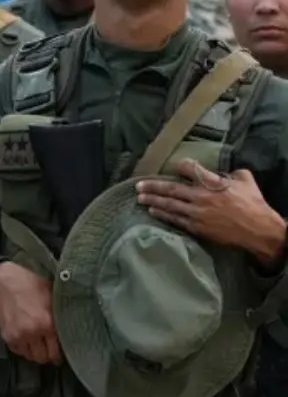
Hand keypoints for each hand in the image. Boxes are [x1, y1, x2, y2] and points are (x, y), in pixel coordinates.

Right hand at [0, 261, 60, 364]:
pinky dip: (22, 348)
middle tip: (48, 349)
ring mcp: (17, 335)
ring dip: (34, 352)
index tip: (59, 352)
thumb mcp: (52, 298)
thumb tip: (73, 328)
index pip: (55, 352)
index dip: (59, 354)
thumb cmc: (32, 286)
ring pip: (29, 356)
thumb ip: (60, 316)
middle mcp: (32, 333)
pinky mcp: (6, 335)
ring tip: (37, 344)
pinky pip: (17, 350)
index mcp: (47, 324)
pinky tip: (26, 339)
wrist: (6, 282)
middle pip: (42, 358)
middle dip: (47, 355)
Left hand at [137, 159, 286, 264]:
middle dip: (153, 186)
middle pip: (171, 189)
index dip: (181, 166)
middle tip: (138, 185)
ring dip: (152, 201)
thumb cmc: (253, 204)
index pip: (190, 169)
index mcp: (213, 183)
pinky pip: (175, 220)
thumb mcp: (245, 181)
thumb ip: (232, 173)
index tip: (173, 165)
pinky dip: (162, 215)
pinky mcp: (196, 227)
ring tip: (140, 198)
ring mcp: (197, 213)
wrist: (258, 231)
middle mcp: (201, 197)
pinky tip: (152, 212)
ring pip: (169, 205)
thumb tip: (222, 172)